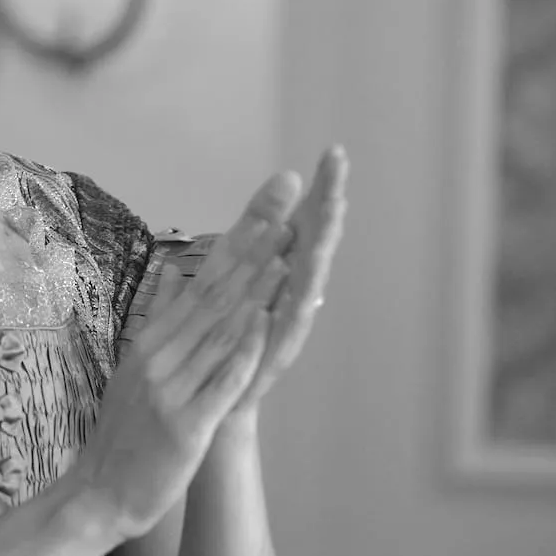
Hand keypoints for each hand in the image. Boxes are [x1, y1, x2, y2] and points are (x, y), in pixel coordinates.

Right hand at [62, 184, 294, 540]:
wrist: (98, 493)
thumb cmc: (122, 433)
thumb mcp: (136, 366)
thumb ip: (159, 318)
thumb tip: (171, 270)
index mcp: (153, 340)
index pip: (203, 278)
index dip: (239, 237)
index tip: (270, 201)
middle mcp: (161, 355)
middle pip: (214, 292)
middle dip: (254, 245)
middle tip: (287, 202)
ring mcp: (173, 387)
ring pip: (220, 330)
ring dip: (255, 288)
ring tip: (286, 250)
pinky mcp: (187, 423)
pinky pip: (219, 381)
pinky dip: (241, 350)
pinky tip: (263, 323)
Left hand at [232, 146, 348, 412]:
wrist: (213, 403)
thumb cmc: (228, 338)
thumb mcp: (233, 277)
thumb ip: (249, 238)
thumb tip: (269, 194)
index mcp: (280, 272)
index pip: (304, 222)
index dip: (320, 189)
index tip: (334, 152)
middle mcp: (292, 294)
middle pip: (316, 242)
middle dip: (329, 205)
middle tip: (343, 170)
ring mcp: (287, 324)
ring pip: (309, 279)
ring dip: (320, 246)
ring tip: (332, 212)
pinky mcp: (274, 355)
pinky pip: (287, 328)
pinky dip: (294, 305)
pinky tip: (303, 284)